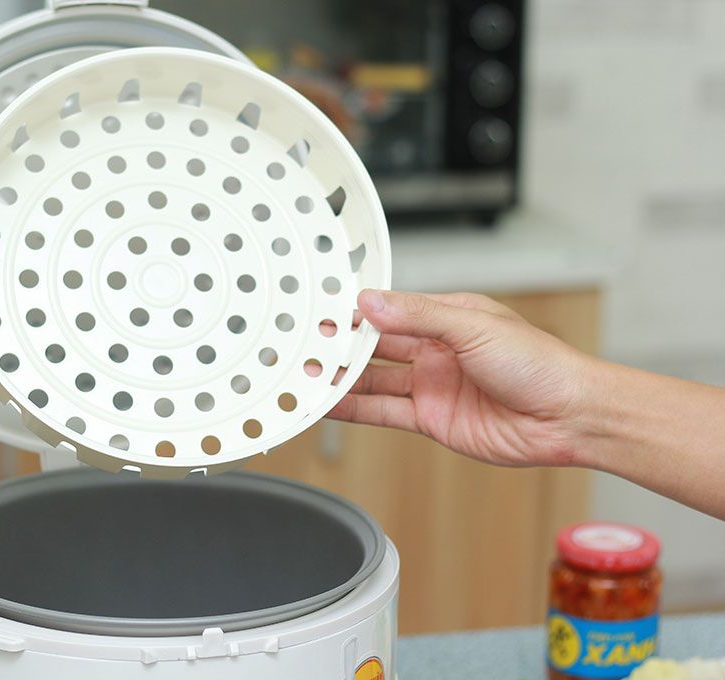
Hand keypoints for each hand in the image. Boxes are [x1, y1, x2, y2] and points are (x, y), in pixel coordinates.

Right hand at [328, 290, 598, 467]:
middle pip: (375, 346)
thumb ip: (417, 315)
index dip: (356, 311)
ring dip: (341, 378)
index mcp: (447, 316)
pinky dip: (355, 409)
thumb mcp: (473, 326)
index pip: (389, 309)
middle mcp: (435, 350)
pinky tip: (330, 404)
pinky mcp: (432, 420)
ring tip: (305, 375)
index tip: (323, 311)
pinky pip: (384, 411)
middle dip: (340, 345)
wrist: (568, 417)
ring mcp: (432, 386)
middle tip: (304, 345)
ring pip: (374, 380)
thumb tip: (371, 303)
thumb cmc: (539, 364)